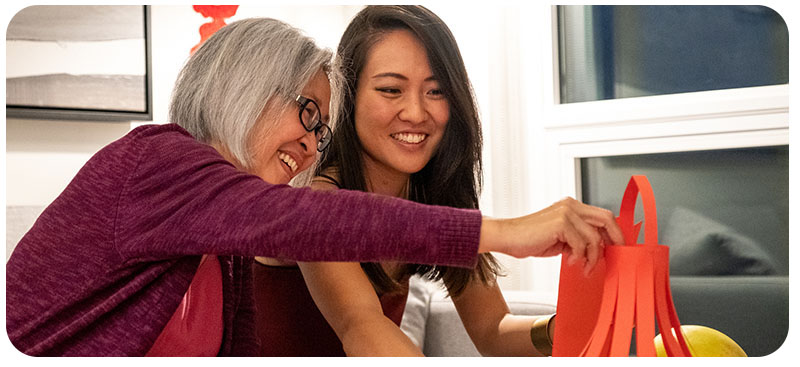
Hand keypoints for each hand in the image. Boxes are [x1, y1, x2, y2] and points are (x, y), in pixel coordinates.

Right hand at [478, 197, 623, 273]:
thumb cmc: (530, 239)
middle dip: (614, 241)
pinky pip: (581, 244)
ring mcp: (566, 212)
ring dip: (593, 257)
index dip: (614, 233)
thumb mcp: (560, 238)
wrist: (507, 237)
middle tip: (612, 259)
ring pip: (594, 236)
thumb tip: (599, 250)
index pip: (603, 216)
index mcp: (572, 206)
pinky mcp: (561, 222)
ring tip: (585, 268)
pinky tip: (569, 262)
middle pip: (607, 219)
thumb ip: (578, 238)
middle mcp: (571, 205)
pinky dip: (578, 257)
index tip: (617, 250)